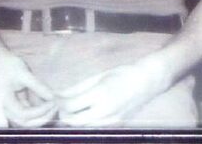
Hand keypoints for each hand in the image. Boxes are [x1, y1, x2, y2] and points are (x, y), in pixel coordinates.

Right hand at [0, 39, 55, 126]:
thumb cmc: (8, 63)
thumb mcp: (24, 73)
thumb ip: (38, 86)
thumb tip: (52, 97)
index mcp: (5, 100)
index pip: (24, 114)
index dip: (40, 111)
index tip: (52, 102)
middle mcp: (7, 107)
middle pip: (25, 122)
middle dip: (42, 118)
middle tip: (56, 108)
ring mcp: (12, 106)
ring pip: (28, 119)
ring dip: (41, 116)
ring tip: (54, 106)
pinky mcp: (17, 102)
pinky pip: (29, 112)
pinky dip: (39, 110)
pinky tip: (49, 103)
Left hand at [55, 57, 169, 126]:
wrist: (147, 82)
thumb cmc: (122, 74)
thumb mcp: (97, 77)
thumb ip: (76, 88)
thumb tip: (58, 95)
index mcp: (100, 94)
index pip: (70, 106)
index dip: (58, 103)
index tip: (54, 98)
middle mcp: (105, 111)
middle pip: (74, 121)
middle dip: (63, 114)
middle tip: (60, 105)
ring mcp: (112, 121)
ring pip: (83, 126)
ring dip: (74, 119)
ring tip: (71, 108)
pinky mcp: (116, 125)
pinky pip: (94, 126)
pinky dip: (86, 121)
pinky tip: (85, 111)